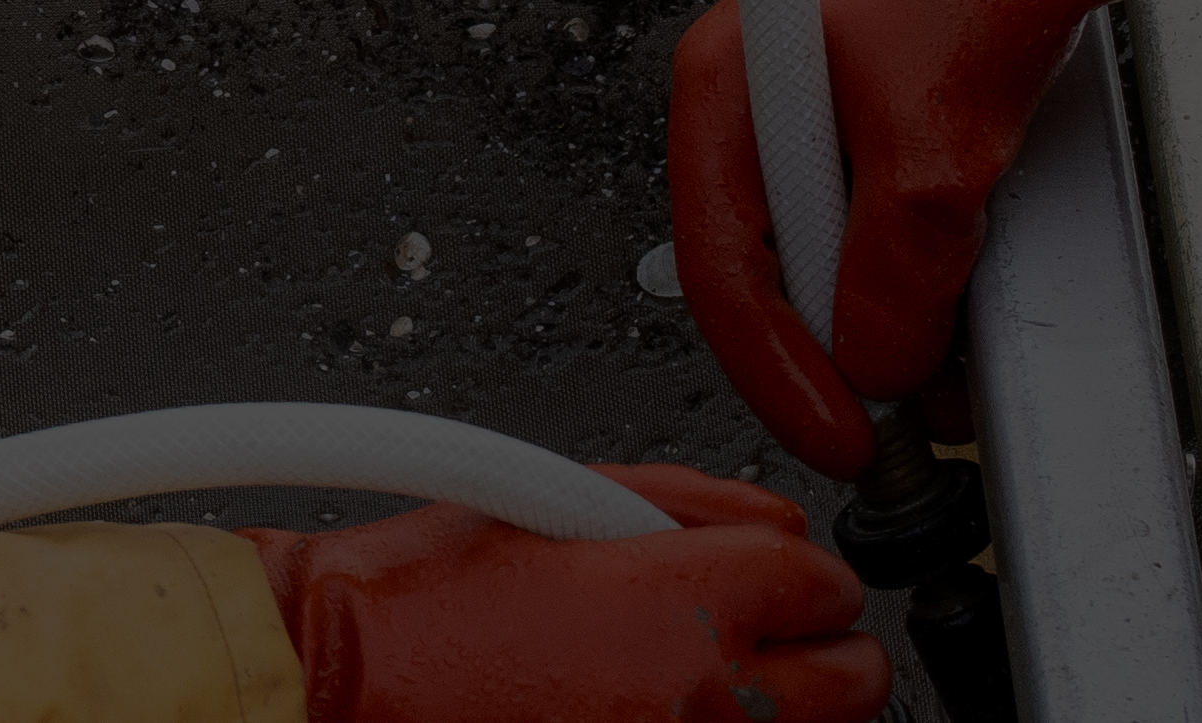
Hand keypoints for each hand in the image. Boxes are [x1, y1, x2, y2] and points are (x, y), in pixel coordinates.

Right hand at [234, 465, 885, 722]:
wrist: (344, 686)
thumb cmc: (425, 596)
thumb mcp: (558, 501)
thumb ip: (690, 505)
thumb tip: (775, 522)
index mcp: (686, 601)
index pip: (825, 583)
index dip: (811, 577)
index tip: (791, 585)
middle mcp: (703, 696)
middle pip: (857, 684)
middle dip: (826, 653)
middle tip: (781, 643)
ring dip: (788, 713)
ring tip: (724, 690)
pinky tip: (673, 720)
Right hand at [668, 0, 1201, 474]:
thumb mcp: (931, 131)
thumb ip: (895, 265)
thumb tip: (877, 353)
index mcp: (732, 84)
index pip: (721, 268)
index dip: (776, 372)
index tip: (839, 434)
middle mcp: (769, 90)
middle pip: (779, 261)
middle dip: (843, 344)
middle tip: (906, 405)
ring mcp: (838, 94)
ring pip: (846, 239)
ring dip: (898, 302)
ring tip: (952, 344)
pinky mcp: (910, 93)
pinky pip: (904, 207)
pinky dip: (939, 256)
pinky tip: (976, 269)